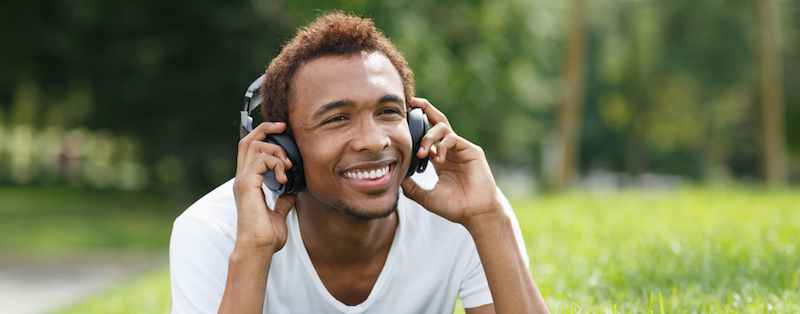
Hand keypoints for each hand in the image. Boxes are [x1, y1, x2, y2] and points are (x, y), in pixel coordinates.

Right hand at [232, 122, 296, 252]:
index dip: (263, 134)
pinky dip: (276, 164)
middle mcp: (242, 178)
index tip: (282, 130)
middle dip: (266, 128)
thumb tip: (293, 191)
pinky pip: (262, 160)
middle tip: (284, 127)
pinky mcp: (247, 185)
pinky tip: (285, 178)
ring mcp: (243, 180)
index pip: (250, 149)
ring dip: (276, 150)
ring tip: (288, 167)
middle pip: (247, 140)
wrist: (259, 248)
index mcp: (248, 182)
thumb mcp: (279, 213)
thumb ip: (283, 199)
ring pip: (255, 146)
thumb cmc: (266, 236)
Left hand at [401, 98, 503, 225]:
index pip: (427, 135)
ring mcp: (462, 149)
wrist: (475, 214)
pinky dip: (442, 145)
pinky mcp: (472, 151)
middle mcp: (451, 150)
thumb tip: (395, 179)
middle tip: (411, 103)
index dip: (416, 126)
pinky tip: (437, 159)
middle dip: (425, 109)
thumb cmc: (455, 206)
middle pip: (437, 121)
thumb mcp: (426, 197)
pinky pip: (453, 138)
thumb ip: (411, 187)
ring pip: (443, 128)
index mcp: (440, 158)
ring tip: (421, 152)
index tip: (401, 120)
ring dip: (428, 136)